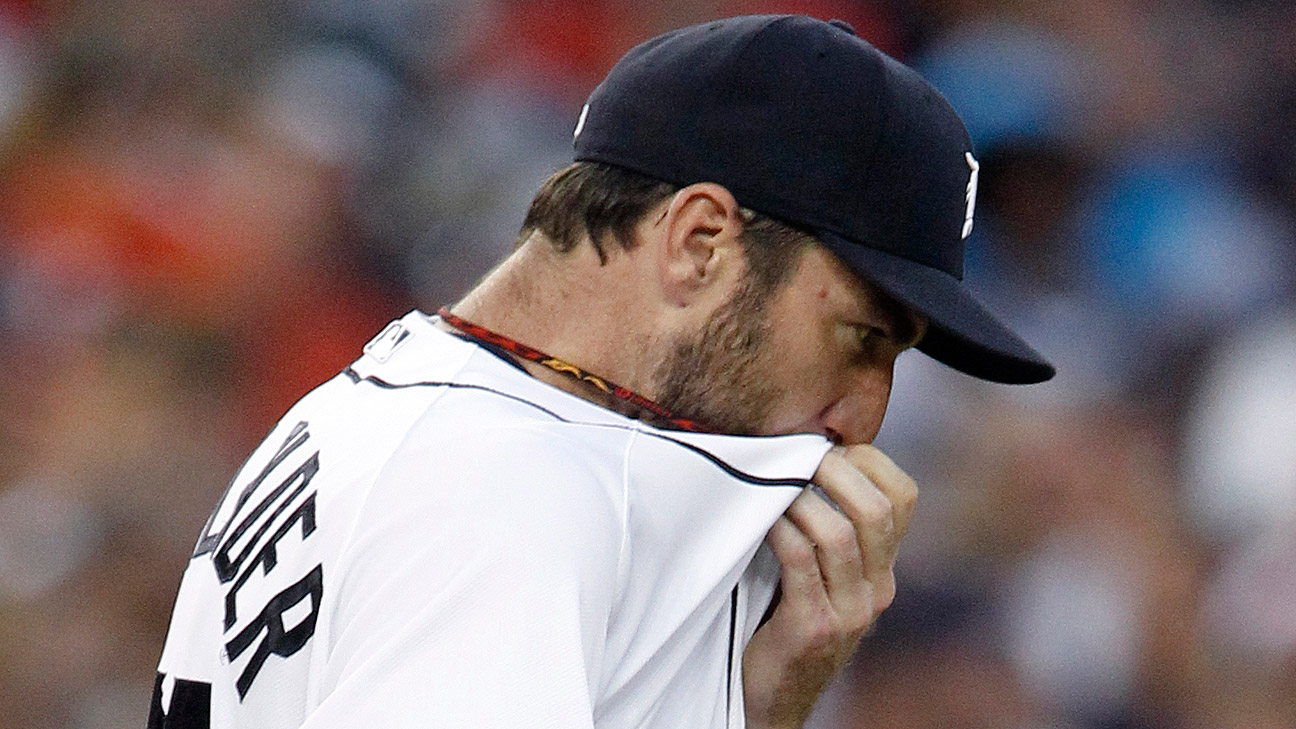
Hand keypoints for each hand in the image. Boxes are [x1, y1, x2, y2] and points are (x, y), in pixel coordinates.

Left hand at [742, 444, 917, 728]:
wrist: (775, 692)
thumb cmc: (785, 617)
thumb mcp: (822, 572)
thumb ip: (827, 528)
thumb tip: (806, 453)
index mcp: (884, 568)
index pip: (904, 497)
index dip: (869, 461)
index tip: (828, 447)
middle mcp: (877, 588)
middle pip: (877, 509)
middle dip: (834, 471)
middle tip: (797, 455)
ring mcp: (849, 611)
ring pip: (839, 533)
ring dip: (800, 499)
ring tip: (772, 486)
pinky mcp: (814, 627)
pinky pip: (801, 561)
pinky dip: (780, 530)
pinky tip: (762, 520)